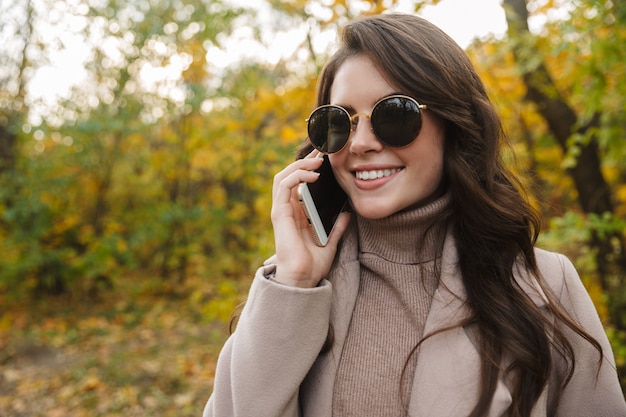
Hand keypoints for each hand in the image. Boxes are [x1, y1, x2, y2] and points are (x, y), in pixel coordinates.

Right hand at [270, 150, 350, 287]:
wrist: (303, 279)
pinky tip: (314, 175)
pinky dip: (298, 175)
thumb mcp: (330, 242)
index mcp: (296, 214)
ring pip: (283, 176)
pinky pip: (284, 186)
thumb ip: (337, 228)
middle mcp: (287, 209)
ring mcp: (281, 210)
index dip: (309, 167)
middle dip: (305, 160)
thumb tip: (347, 215)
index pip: (298, 183)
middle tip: (322, 152)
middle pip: (289, 175)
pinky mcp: (279, 213)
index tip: (325, 158)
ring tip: (318, 160)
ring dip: (300, 164)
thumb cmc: (312, 265)